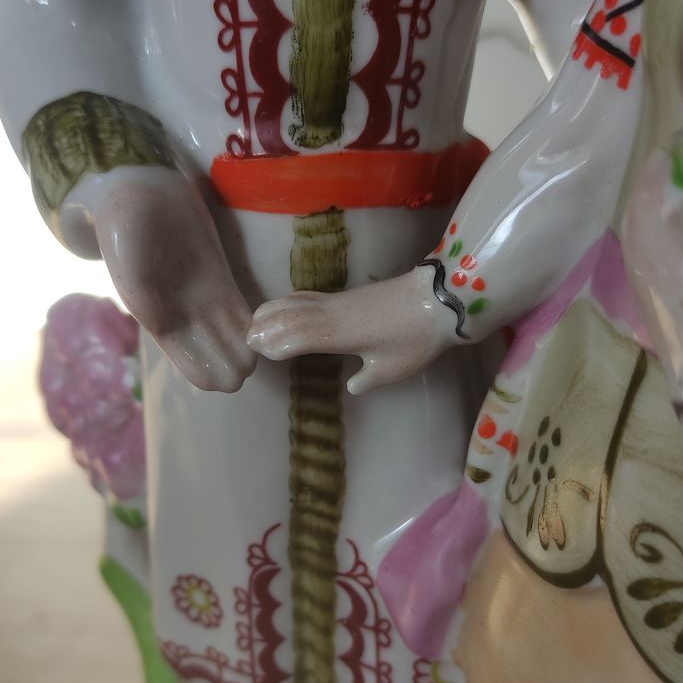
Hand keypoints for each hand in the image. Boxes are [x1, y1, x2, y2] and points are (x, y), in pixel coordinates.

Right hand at [94, 174, 255, 392]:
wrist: (138, 194)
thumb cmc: (125, 227)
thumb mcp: (126, 258)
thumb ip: (140, 292)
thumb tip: (160, 325)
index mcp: (159, 321)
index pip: (191, 366)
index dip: (210, 374)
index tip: (226, 373)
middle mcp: (183, 316)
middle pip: (216, 358)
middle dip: (233, 366)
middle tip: (248, 361)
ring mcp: (203, 298)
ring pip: (231, 339)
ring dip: (246, 349)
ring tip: (258, 348)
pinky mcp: (218, 278)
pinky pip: (239, 311)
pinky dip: (251, 324)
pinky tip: (264, 331)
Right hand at [247, 267, 457, 394]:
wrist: (438, 300)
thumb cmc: (415, 338)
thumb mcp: (391, 369)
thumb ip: (367, 379)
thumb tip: (352, 386)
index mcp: (338, 334)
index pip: (295, 337)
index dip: (275, 344)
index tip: (258, 353)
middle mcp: (330, 315)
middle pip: (287, 317)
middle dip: (264, 328)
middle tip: (245, 343)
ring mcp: (336, 302)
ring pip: (295, 303)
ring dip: (272, 313)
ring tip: (254, 326)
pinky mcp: (345, 296)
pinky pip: (307, 297)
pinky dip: (289, 302)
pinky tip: (283, 307)